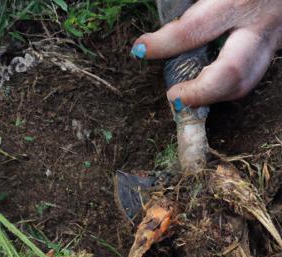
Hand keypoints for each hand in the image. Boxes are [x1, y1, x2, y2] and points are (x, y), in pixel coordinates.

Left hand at [131, 0, 281, 106]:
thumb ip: (187, 5)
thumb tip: (149, 38)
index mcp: (239, 0)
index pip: (194, 29)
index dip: (164, 43)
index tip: (141, 49)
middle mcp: (260, 22)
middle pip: (231, 72)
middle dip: (200, 92)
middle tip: (174, 96)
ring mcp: (272, 38)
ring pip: (244, 83)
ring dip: (212, 95)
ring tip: (186, 95)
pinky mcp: (274, 46)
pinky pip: (249, 75)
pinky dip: (224, 87)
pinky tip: (206, 86)